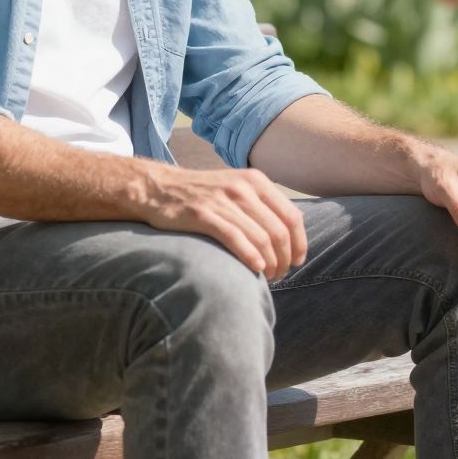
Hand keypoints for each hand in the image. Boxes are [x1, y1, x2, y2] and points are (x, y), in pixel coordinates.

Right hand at [137, 163, 307, 279]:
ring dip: (271, 263)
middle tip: (280, 275)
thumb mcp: (236, 188)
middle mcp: (243, 188)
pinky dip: (250, 256)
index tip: (298, 261)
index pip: (292, 216)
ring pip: (261, 238)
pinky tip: (256, 269)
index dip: (299, 243)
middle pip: (279, 231)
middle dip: (285, 258)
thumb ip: (262, 204)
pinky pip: (235, 238)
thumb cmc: (202, 194)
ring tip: (269, 277)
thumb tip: (290, 232)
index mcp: (256, 181)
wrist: (158, 187)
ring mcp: (223, 200)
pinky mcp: (203, 214)